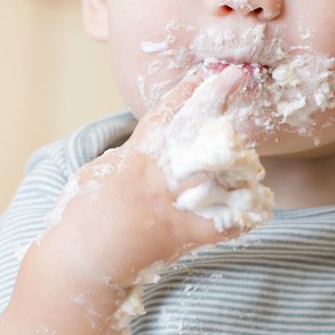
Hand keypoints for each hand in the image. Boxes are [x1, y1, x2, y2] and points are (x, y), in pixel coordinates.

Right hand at [45, 65, 268, 289]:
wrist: (80, 263)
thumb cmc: (81, 219)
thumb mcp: (96, 175)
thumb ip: (124, 158)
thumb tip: (141, 149)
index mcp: (134, 157)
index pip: (166, 113)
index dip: (189, 90)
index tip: (210, 72)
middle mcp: (159, 175)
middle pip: (198, 132)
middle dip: (218, 105)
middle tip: (236, 78)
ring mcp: (173, 204)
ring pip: (220, 171)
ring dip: (238, 162)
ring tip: (249, 159)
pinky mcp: (184, 234)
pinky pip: (227, 222)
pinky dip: (243, 216)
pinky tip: (254, 208)